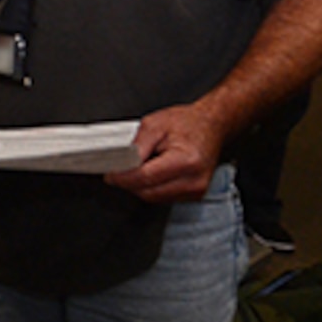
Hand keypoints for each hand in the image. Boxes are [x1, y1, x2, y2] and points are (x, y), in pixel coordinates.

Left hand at [105, 102, 226, 203]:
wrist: (211, 126)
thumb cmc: (188, 123)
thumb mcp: (155, 125)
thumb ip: (137, 146)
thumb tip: (121, 163)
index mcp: (186, 161)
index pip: (145, 178)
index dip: (123, 177)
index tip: (110, 175)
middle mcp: (194, 180)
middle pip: (148, 192)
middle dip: (129, 183)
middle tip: (118, 170)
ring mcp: (196, 191)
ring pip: (154, 198)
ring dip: (140, 186)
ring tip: (138, 167)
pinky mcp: (195, 195)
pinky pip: (163, 197)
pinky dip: (152, 188)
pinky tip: (151, 173)